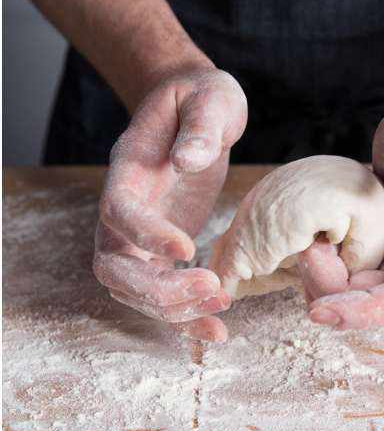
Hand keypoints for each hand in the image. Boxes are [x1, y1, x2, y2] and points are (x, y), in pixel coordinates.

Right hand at [91, 68, 245, 343]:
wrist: (194, 108)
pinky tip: (217, 332)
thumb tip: (190, 159)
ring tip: (222, 310)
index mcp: (129, 169)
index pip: (120, 210)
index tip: (188, 249)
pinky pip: (161, 295)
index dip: (146, 235)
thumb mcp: (210, 98)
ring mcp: (138, 234)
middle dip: (158, 290)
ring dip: (172, 310)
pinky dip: (184, 319)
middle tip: (214, 293)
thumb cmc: (201, 100)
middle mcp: (124, 207)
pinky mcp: (159, 251)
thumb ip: (201, 127)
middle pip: (115, 266)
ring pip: (131, 290)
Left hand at [308, 104, 383, 329]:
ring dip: (324, 281)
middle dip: (330, 288)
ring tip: (314, 240)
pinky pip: (350, 291)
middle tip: (307, 247)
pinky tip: (318, 244)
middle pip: (376, 307)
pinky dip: (324, 275)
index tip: (324, 311)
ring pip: (358, 303)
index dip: (369, 312)